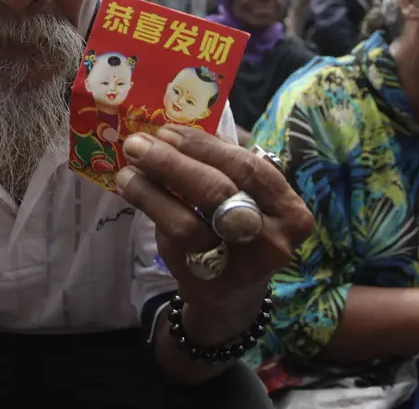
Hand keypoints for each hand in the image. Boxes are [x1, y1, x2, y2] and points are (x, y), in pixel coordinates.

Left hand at [116, 126, 313, 308]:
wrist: (234, 291)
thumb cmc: (238, 226)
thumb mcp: (245, 194)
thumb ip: (222, 163)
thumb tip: (176, 127)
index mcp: (290, 211)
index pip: (247, 167)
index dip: (203, 146)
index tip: (167, 130)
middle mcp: (273, 242)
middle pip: (217, 192)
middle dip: (171, 162)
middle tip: (137, 143)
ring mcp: (241, 269)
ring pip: (188, 223)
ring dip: (151, 190)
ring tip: (128, 170)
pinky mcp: (208, 286)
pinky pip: (172, 244)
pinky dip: (150, 211)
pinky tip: (133, 192)